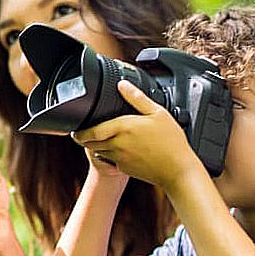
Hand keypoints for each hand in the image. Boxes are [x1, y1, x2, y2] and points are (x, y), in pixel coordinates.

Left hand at [73, 81, 199, 192]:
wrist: (178, 170)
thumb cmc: (171, 142)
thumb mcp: (158, 113)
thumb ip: (137, 98)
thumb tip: (123, 84)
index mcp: (123, 128)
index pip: (91, 131)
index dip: (80, 131)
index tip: (76, 127)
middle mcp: (118, 144)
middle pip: (90, 142)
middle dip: (84, 137)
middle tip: (83, 131)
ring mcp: (120, 159)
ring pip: (98, 151)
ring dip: (95, 145)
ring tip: (99, 136)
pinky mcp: (124, 169)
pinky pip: (110, 160)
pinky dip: (108, 154)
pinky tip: (119, 147)